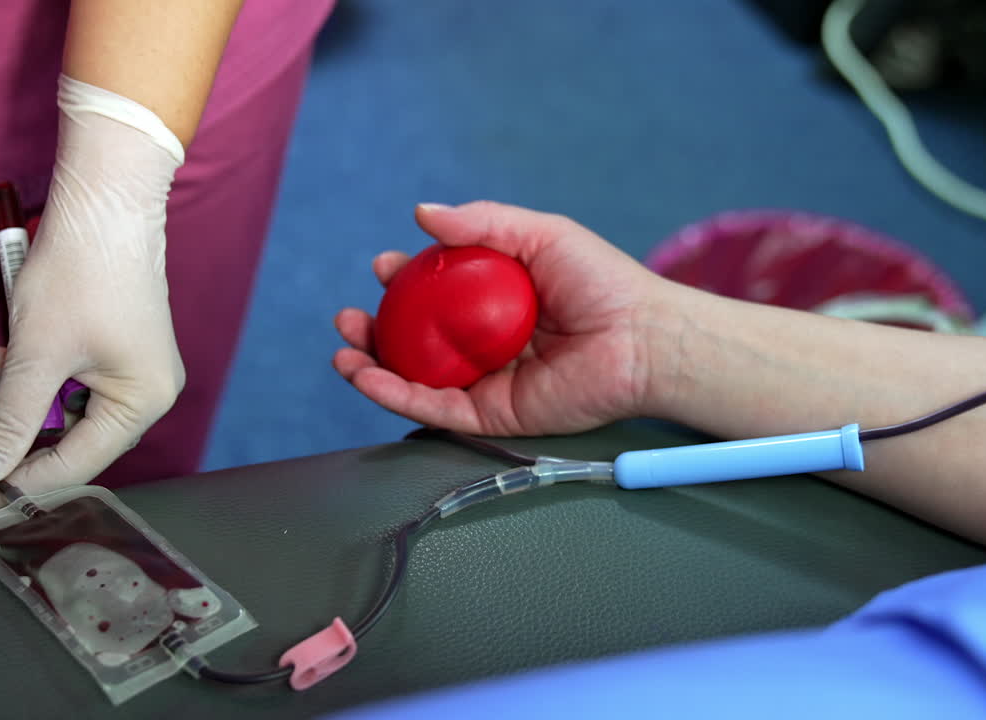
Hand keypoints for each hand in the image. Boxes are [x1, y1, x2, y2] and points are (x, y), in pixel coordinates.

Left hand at [0, 75, 185, 513]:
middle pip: (75, 442)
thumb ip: (10, 419)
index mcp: (144, 401)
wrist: (105, 203)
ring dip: (25, 397)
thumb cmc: (83, 271)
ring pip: (67, 411)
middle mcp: (149, 392)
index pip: (78, 463)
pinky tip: (17, 348)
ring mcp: (135, 370)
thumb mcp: (37, 352)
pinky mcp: (118, 349)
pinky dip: (39, 374)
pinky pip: (73, 383)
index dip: (22, 481)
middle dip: (22, 434)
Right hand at [334, 201, 667, 435]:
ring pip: (415, 379)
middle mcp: (486, 343)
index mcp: (495, 301)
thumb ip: (481, 223)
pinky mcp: (492, 414)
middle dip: (375, 329)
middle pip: (415, 341)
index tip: (383, 267)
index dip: (402, 283)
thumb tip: (422, 212)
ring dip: (371, 365)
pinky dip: (394, 396)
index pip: (435, 295)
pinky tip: (366, 377)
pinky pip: (434, 409)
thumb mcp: (537, 235)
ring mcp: (486, 381)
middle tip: (349, 316)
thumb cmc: (601, 282)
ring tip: (344, 345)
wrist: (641, 338)